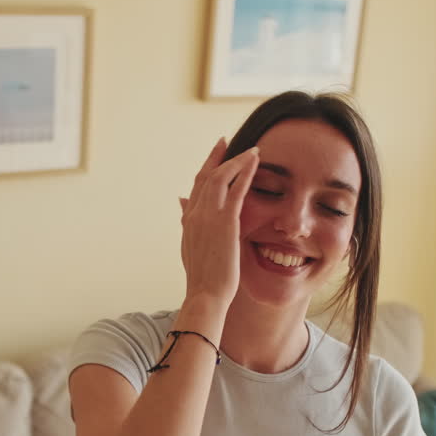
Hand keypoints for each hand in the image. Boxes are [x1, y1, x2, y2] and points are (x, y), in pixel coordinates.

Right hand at [179, 138, 259, 310]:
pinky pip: (236, 189)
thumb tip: (181, 201)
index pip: (196, 187)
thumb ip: (187, 221)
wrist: (205, 294)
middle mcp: (195, 214)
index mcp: (188, 220)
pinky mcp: (225, 222)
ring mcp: (209, 217)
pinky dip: (245, 172)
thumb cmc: (202, 277)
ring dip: (235, 160)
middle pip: (204, 176)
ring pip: (219, 177)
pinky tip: (255, 161)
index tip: (215, 156)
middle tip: (225, 140)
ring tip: (249, 150)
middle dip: (216, 156)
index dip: (206, 168)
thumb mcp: (190, 245)